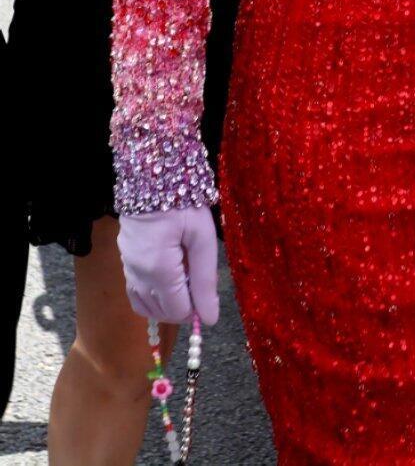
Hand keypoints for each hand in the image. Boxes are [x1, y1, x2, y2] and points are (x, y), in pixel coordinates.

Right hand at [118, 207, 218, 325]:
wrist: (152, 176)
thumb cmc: (183, 203)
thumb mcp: (202, 237)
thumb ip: (205, 279)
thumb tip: (210, 319)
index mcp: (158, 270)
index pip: (177, 312)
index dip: (196, 311)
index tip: (207, 294)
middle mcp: (137, 275)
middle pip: (160, 312)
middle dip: (183, 308)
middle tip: (198, 284)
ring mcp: (127, 267)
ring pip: (145, 306)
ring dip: (166, 305)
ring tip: (185, 282)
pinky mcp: (123, 260)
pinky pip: (135, 292)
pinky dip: (152, 296)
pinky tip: (168, 279)